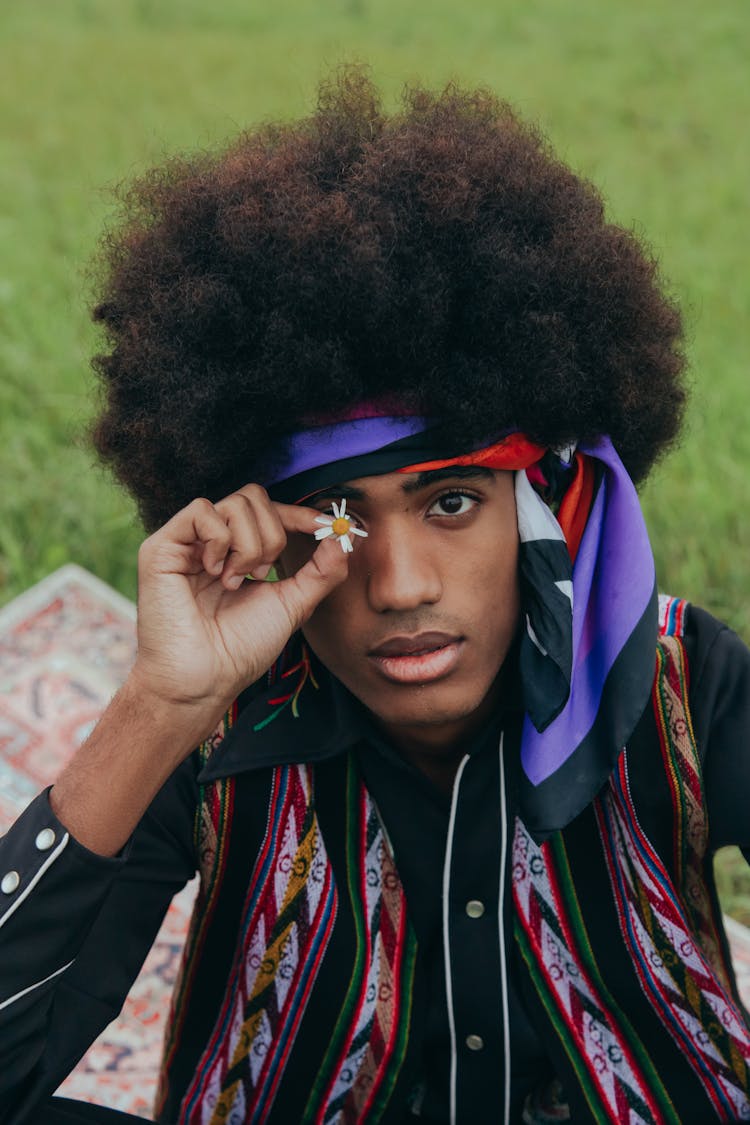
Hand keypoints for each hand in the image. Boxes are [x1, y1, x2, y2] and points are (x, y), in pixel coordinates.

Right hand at [131, 484, 349, 724]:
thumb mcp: (293, 605)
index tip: (325, 525)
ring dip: (248, 546)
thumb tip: (343, 536)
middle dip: (272, 536)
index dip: (298, 513)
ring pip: (233, 503)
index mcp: (238, 553)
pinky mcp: (162, 546)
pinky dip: (219, 540)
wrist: (205, 680)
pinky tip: (214, 573)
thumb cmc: (242, 649)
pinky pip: (201, 510)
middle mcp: (211, 542)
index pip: (269, 511)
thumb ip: (321, 571)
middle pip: (253, 497)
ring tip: (234, 582)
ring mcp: (186, 542)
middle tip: (261, 575)